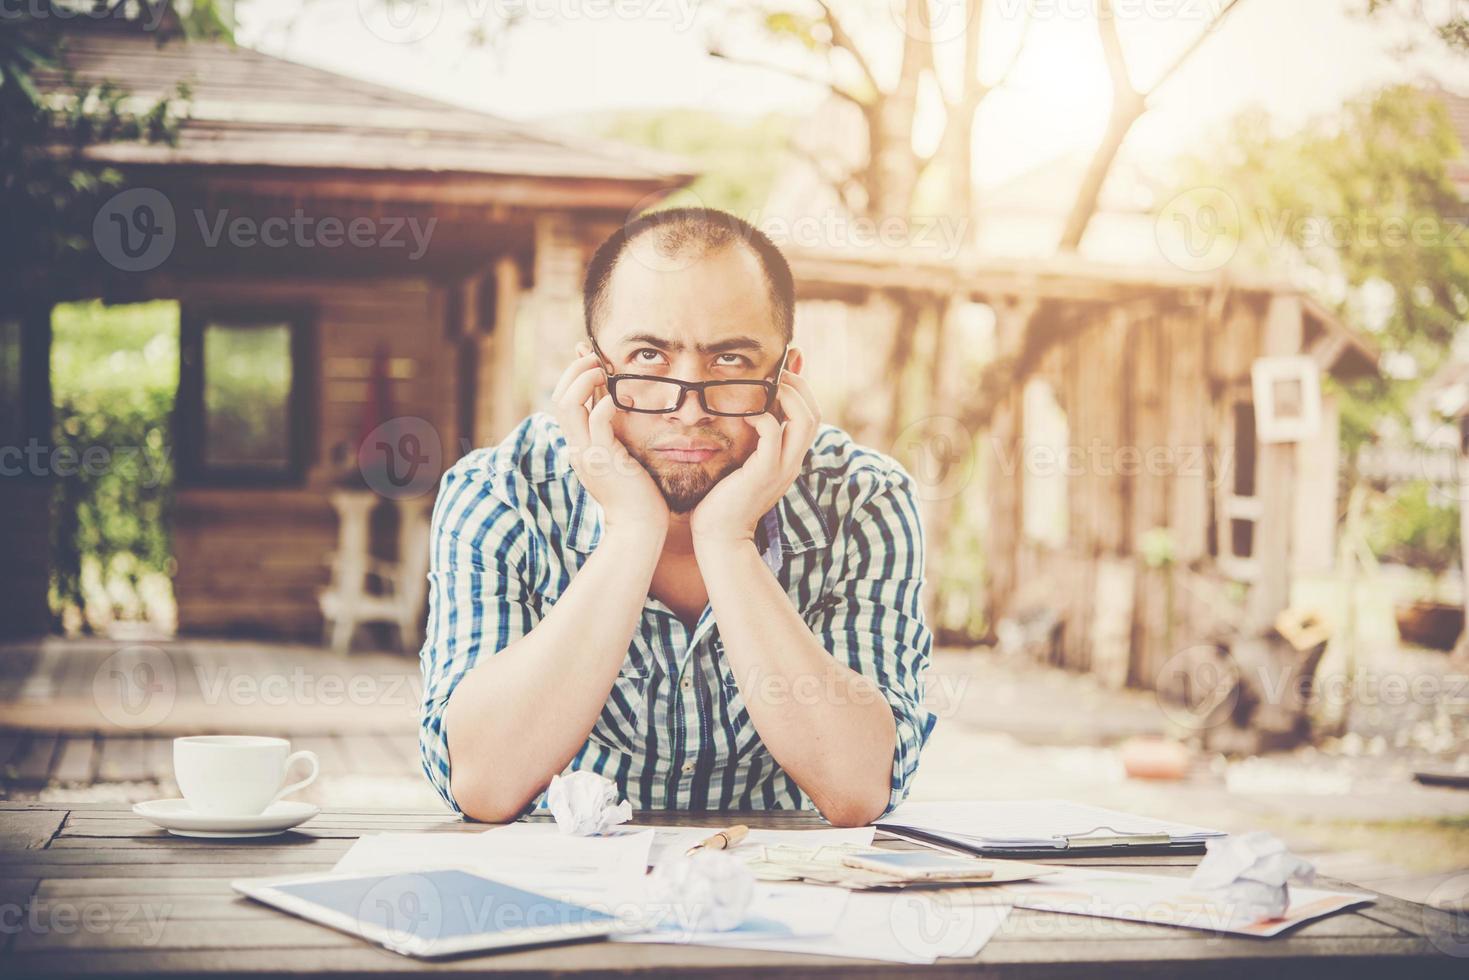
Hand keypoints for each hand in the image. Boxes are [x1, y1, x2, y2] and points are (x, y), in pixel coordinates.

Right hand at [552, 353, 668, 540]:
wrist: (639, 528)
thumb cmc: (636, 494)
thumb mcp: (618, 457)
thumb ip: (611, 435)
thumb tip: (610, 407)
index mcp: (578, 446)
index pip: (563, 403)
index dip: (572, 375)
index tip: (588, 356)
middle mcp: (576, 448)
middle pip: (559, 399)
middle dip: (574, 371)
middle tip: (595, 357)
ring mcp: (587, 454)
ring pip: (568, 406)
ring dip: (583, 380)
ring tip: (602, 370)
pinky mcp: (604, 460)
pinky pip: (596, 424)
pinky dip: (603, 404)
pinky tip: (615, 397)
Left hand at [690, 372, 820, 547]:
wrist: (719, 534)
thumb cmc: (724, 497)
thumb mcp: (744, 463)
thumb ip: (751, 440)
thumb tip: (750, 411)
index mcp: (790, 458)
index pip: (811, 416)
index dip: (802, 388)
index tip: (789, 366)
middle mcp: (792, 462)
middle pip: (814, 414)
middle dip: (799, 385)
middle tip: (780, 369)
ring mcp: (782, 468)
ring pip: (804, 421)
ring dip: (788, 395)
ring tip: (769, 382)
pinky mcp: (764, 473)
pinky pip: (774, 435)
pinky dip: (763, 417)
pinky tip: (747, 412)